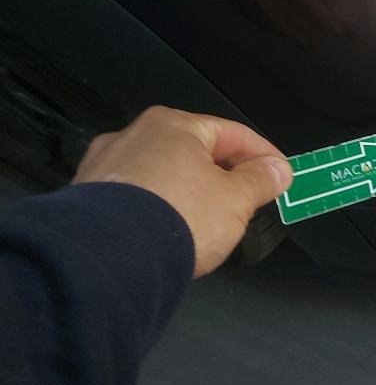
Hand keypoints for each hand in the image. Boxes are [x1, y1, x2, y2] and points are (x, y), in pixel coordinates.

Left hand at [73, 106, 292, 276]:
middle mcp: (134, 135)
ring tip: (209, 221)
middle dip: (224, 175)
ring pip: (163, 174)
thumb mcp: (236, 199)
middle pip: (194, 152)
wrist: (111, 259)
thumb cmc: (180, 216)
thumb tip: (278, 169)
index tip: (281, 175)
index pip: (232, 133)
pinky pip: (136, 198)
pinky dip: (158, 209)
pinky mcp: (86, 200)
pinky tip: (171, 231)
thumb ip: (260, 180)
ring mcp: (104, 166)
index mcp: (173, 125)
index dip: (263, 155)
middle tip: (249, 199)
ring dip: (189, 192)